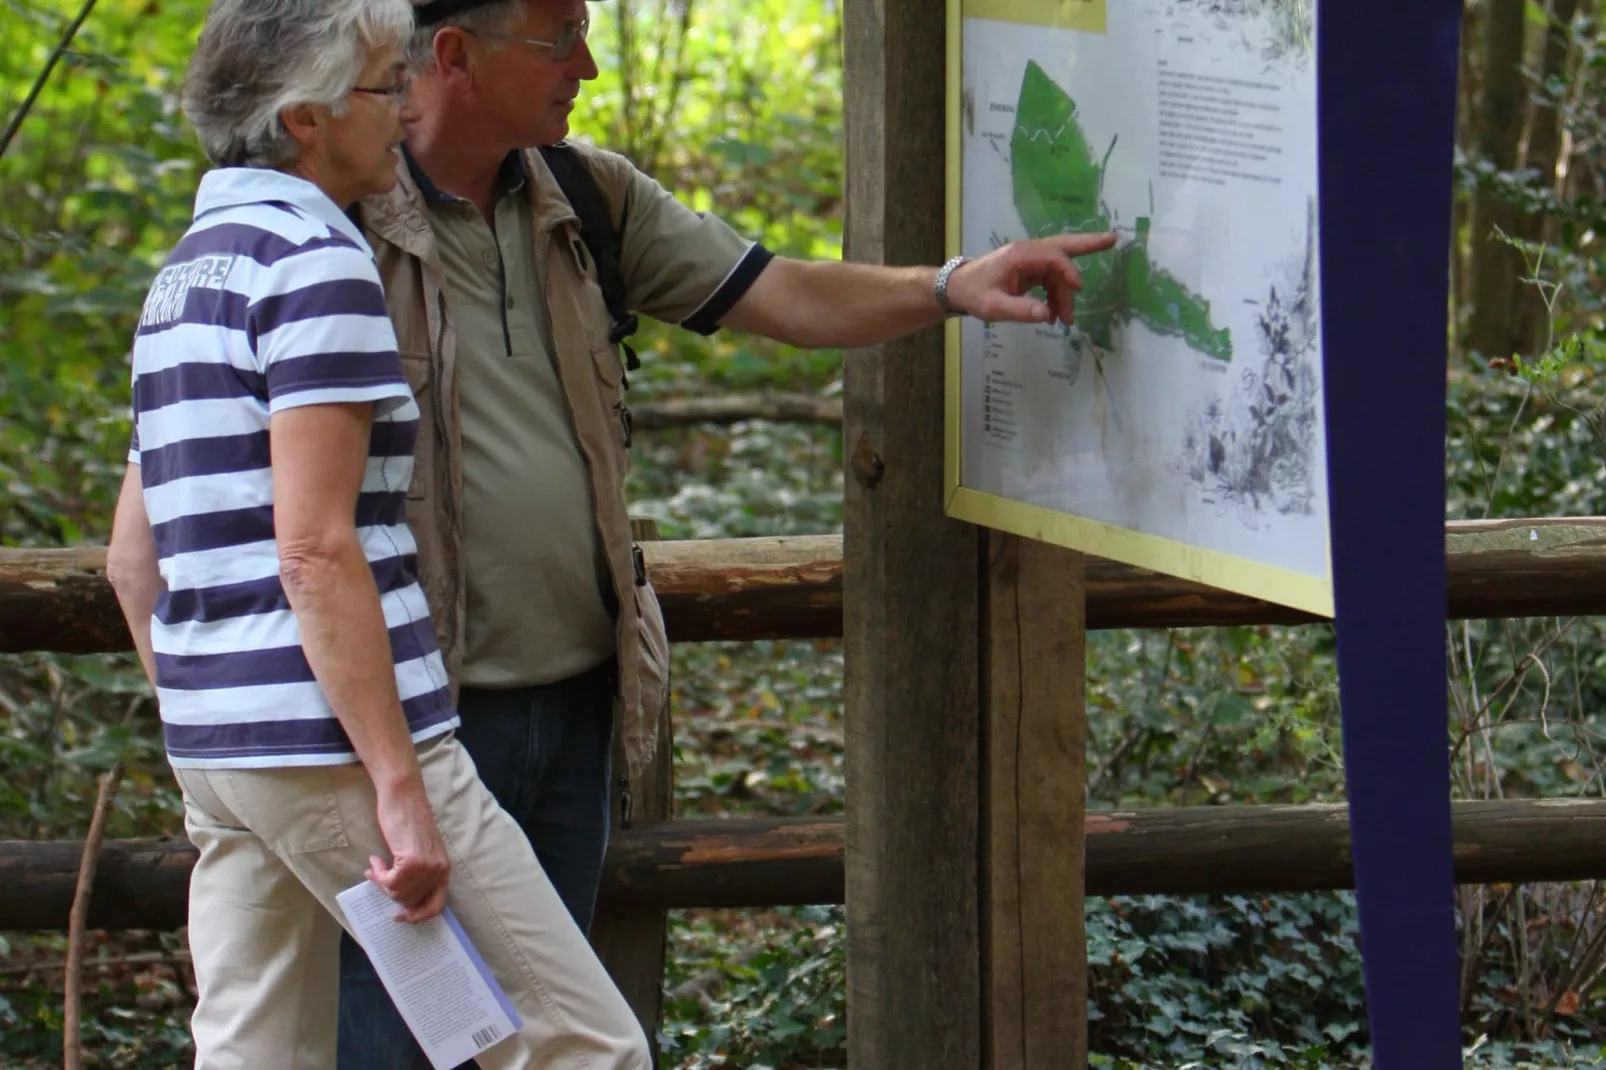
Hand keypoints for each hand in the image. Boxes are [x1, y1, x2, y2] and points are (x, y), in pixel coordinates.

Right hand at [368, 778, 451, 922]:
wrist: (403, 796)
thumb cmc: (408, 820)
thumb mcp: (420, 851)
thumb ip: (417, 873)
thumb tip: (401, 899)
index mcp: (444, 869)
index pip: (437, 905)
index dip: (418, 916)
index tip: (401, 916)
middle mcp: (439, 870)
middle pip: (410, 902)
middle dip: (390, 893)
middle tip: (378, 878)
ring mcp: (427, 867)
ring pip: (397, 894)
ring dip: (382, 882)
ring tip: (377, 866)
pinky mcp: (411, 861)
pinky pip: (389, 883)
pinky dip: (378, 874)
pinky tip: (376, 861)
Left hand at [944, 231, 1118, 325]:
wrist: (956, 288)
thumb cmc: (972, 294)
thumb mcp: (993, 306)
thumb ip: (1020, 311)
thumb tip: (1048, 315)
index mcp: (1020, 255)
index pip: (1053, 257)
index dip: (1068, 273)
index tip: (1077, 290)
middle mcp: (1028, 252)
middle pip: (1064, 245)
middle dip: (1089, 244)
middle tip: (1114, 240)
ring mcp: (1029, 260)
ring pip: (1058, 269)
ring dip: (1066, 292)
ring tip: (1067, 320)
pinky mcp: (1029, 270)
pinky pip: (1051, 278)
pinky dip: (1058, 294)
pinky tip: (1057, 313)